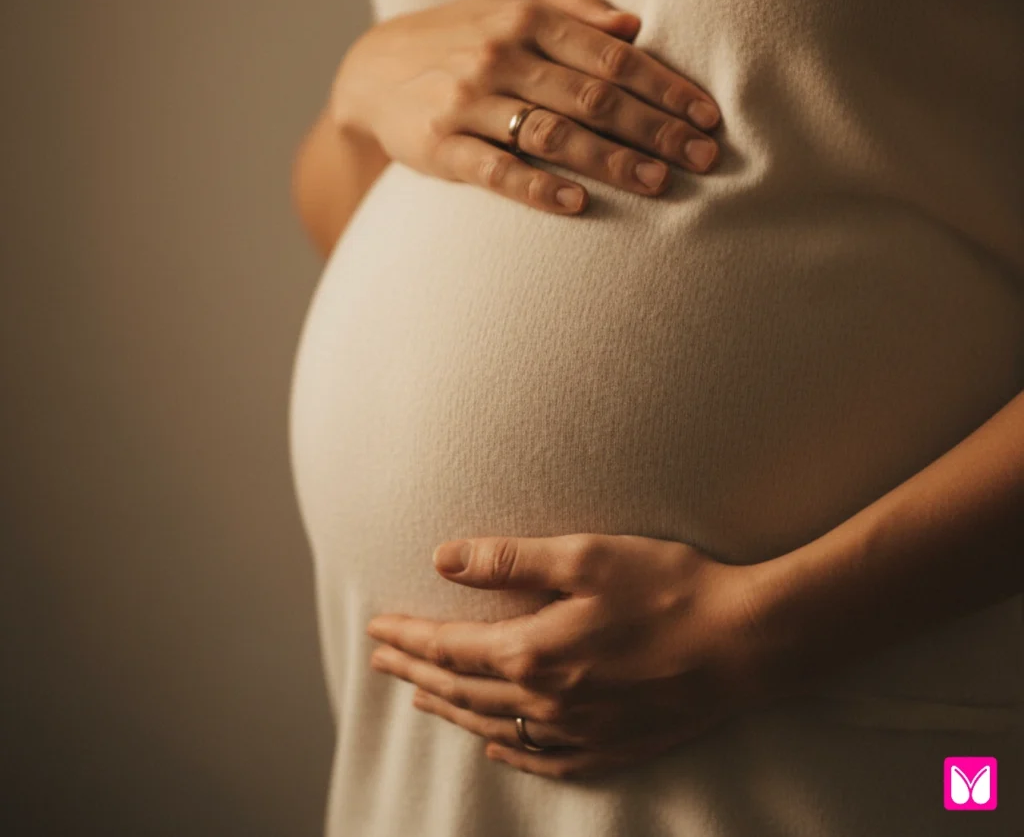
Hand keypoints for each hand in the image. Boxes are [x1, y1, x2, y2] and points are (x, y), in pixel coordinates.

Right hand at [332, 0, 720, 215]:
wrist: (372, 70)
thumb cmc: (457, 37)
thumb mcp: (507, 4)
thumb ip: (572, 11)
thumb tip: (636, 28)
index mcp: (526, 20)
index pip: (612, 56)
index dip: (665, 87)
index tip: (707, 117)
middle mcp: (500, 56)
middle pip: (594, 96)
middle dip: (655, 129)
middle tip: (703, 158)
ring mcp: (468, 102)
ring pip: (553, 133)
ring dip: (610, 160)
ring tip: (658, 183)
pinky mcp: (441, 146)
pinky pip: (496, 170)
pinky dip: (536, 187)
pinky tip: (576, 203)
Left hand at [366, 533, 774, 780]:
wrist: (744, 642)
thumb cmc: (667, 589)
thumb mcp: (585, 557)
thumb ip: (509, 560)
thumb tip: (443, 558)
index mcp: (532, 651)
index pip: (449, 647)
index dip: (409, 637)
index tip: (377, 629)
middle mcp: (545, 700)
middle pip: (461, 689)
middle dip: (415, 671)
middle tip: (380, 661)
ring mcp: (578, 730)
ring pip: (493, 725)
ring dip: (450, 709)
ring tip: (421, 697)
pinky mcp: (612, 745)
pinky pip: (542, 758)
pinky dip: (508, 751)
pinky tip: (495, 748)